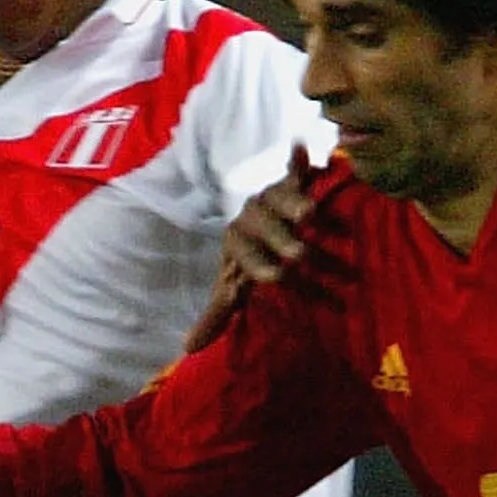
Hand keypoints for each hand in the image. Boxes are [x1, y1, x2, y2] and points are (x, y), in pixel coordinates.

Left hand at [186, 142, 317, 352]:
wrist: (260, 226)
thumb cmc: (249, 261)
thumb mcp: (233, 286)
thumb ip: (216, 315)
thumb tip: (187, 349)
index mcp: (236, 242)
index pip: (243, 255)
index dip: (257, 265)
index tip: (277, 280)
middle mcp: (251, 217)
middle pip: (262, 225)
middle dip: (279, 239)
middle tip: (299, 255)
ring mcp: (271, 198)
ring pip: (279, 197)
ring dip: (293, 202)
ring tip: (310, 213)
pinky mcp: (291, 183)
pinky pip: (294, 170)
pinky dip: (296, 159)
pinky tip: (299, 147)